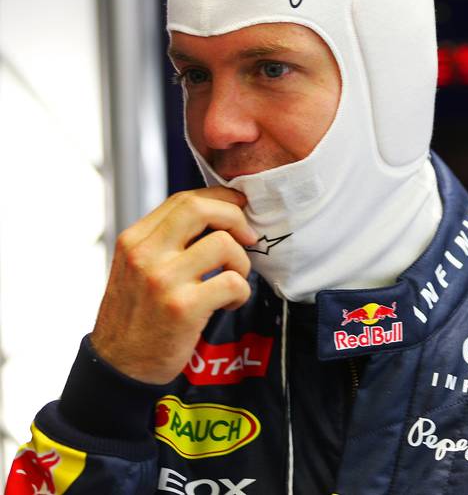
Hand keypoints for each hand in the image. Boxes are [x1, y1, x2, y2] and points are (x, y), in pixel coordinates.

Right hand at [90, 187, 258, 383]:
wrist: (119, 367)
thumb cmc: (138, 315)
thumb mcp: (137, 268)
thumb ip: (167, 241)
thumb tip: (218, 214)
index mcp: (134, 240)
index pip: (184, 200)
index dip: (221, 200)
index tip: (240, 208)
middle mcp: (145, 255)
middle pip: (201, 209)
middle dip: (236, 217)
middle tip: (249, 238)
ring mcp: (163, 280)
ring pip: (224, 245)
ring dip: (241, 263)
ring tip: (233, 280)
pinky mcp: (183, 308)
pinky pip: (233, 283)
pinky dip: (241, 292)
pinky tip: (230, 303)